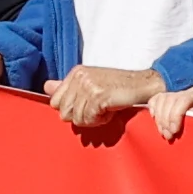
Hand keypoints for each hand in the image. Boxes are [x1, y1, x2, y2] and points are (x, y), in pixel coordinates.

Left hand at [48, 63, 162, 131]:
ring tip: (106, 109)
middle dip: (82, 116)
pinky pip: (89, 119)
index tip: (89, 105)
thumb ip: (67, 87)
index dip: (72, 110)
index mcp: (75, 73)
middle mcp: (79, 77)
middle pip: (64, 112)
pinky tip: (110, 111)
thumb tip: (47, 87)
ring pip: (77, 118)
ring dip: (93, 119)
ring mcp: (88, 85)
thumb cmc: (119, 87)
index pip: (55, 102)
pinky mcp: (98, 95)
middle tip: (98, 109)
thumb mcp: (90, 84)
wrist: (145, 85)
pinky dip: (101, 120)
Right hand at [144, 82, 192, 142]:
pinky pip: (157, 98)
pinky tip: (156, 121)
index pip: (186, 98)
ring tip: (164, 133)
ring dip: (159, 118)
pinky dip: (153, 109)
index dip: (176, 114)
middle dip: (166, 120)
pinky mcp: (173, 97)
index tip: (175, 131)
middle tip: (169, 136)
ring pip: (162, 99)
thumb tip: (192, 114)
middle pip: (171, 99)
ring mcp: (182, 92)